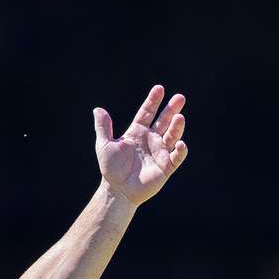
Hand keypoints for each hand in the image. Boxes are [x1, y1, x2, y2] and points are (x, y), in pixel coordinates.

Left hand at [93, 85, 188, 206]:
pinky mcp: (166, 166)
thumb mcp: (104, 145)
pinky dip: (180, 150)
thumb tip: (98, 109)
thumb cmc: (111, 168)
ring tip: (180, 117)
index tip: (159, 88)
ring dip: (177, 127)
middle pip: (164, 121)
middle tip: (180, 97)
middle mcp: (151, 140)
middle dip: (172, 109)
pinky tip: (180, 143)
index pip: (147, 113)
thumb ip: (103, 127)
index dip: (153, 101)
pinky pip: (177, 156)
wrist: (118, 190)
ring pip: (172, 136)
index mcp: (137, 132)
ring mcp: (160, 152)